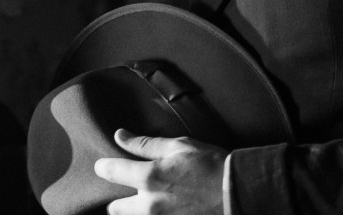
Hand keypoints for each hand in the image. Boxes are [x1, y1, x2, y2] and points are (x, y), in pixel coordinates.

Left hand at [93, 129, 227, 214]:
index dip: (103, 167)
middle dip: (115, 201)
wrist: (240, 193)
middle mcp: (150, 205)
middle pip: (115, 209)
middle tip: (123, 192)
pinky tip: (160, 209)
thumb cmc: (211, 165)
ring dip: (132, 211)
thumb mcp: (178, 146)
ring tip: (144, 201)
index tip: (102, 165)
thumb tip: (119, 135)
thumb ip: (144, 144)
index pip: (111, 172)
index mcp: (149, 178)